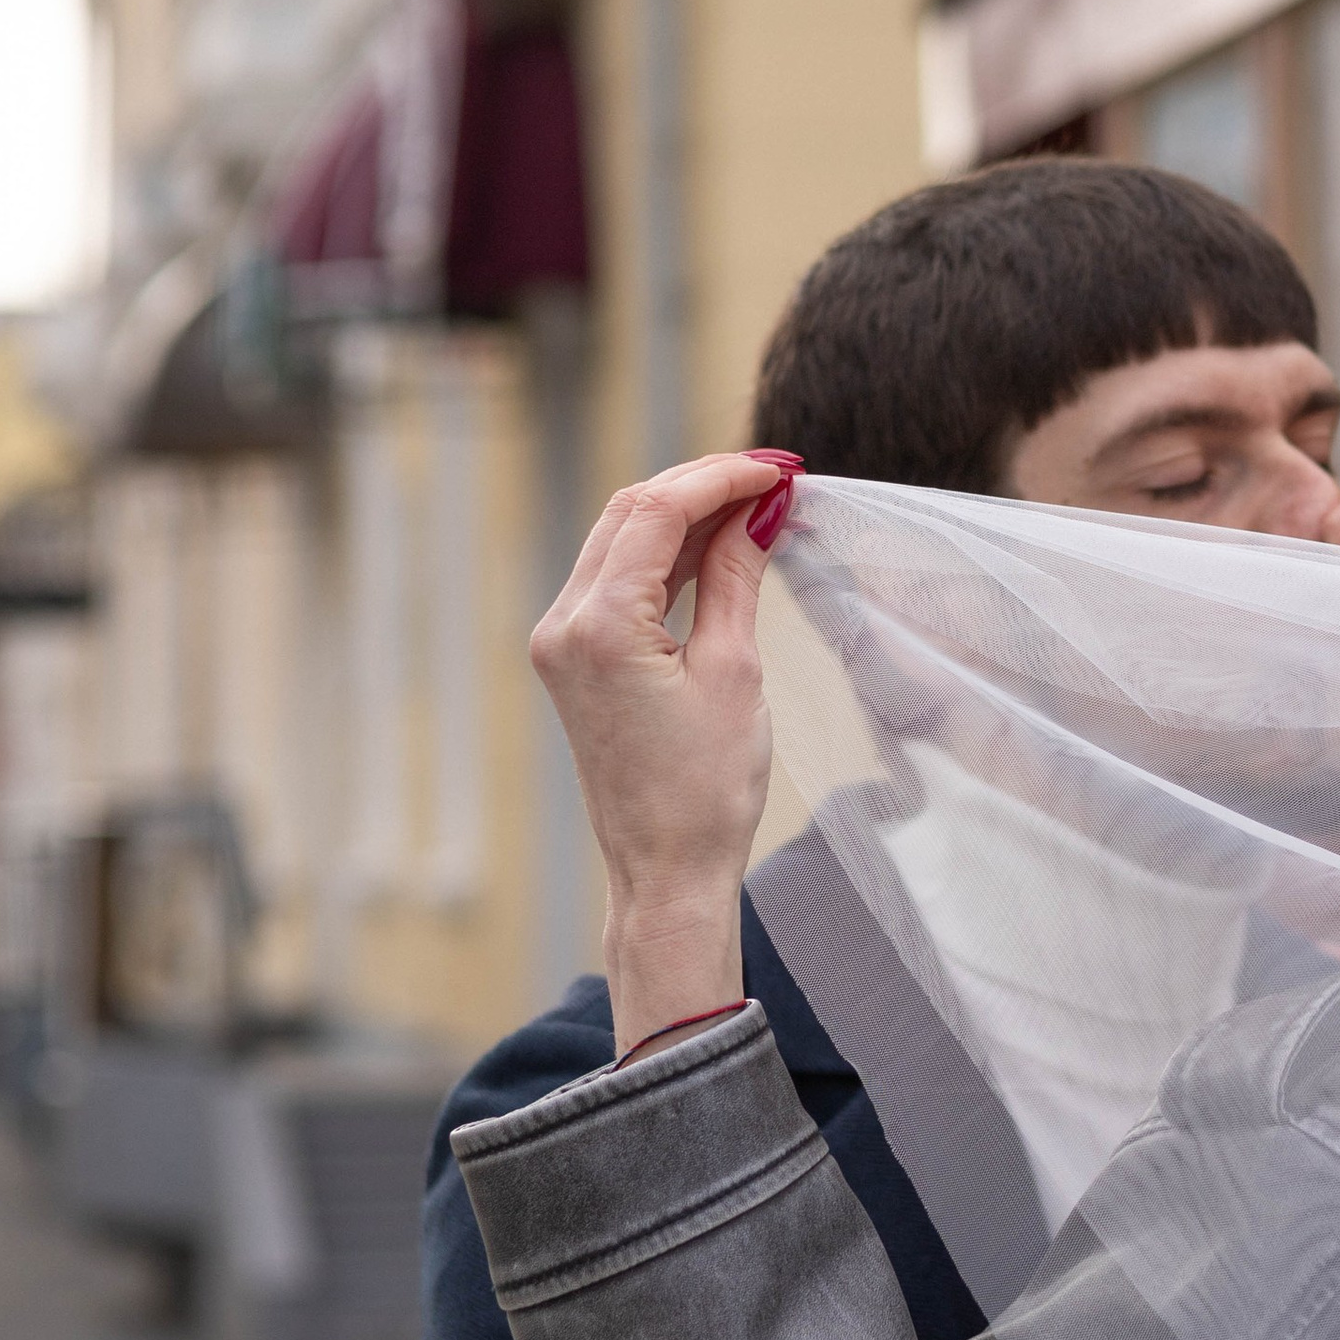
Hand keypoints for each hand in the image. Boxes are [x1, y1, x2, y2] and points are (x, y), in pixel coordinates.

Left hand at [529, 452, 795, 1040]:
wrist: (665, 872)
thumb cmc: (706, 790)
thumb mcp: (734, 670)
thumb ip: (738, 577)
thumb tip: (759, 510)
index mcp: (599, 626)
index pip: (657, 511)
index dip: (720, 476)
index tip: (779, 467)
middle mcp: (563, 625)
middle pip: (629, 513)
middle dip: (700, 484)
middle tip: (772, 477)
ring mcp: (560, 642)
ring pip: (619, 540)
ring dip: (684, 516)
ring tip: (756, 505)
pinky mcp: (572, 660)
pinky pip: (616, 581)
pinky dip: (666, 556)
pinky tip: (717, 546)